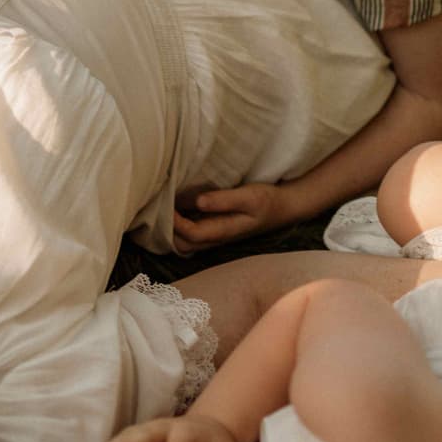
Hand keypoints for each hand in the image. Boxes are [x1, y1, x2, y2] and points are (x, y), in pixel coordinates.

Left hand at [173, 180, 302, 248]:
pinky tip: (174, 208)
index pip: (189, 234)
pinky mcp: (214, 229)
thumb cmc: (267, 201)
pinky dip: (178, 225)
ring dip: (171, 229)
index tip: (165, 202)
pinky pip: (189, 234)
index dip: (174, 222)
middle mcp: (214, 238)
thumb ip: (223, 200)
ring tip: (163, 207)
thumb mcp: (249, 197)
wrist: (282, 208)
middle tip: (158, 205)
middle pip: (181, 244)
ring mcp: (213, 236)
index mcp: (222, 232)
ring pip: (184, 242)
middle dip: (166, 229)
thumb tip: (198, 202)